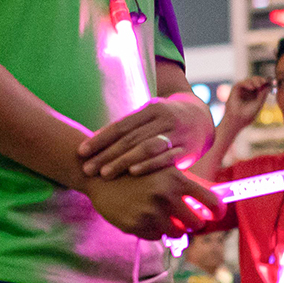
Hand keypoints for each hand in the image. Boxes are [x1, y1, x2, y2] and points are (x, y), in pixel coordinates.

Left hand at [78, 95, 213, 178]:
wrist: (202, 119)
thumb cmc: (164, 121)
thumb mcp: (148, 118)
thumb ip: (127, 129)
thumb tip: (93, 142)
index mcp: (150, 108)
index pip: (120, 125)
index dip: (100, 139)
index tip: (81, 152)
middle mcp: (163, 119)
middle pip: (130, 138)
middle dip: (106, 154)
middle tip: (87, 168)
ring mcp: (176, 133)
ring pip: (146, 147)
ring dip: (123, 161)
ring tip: (105, 174)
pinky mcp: (187, 149)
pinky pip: (167, 158)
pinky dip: (149, 164)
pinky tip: (133, 172)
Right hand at [86, 166, 222, 239]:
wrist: (99, 175)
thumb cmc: (137, 171)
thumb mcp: (163, 169)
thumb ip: (187, 185)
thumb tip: (214, 204)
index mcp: (176, 179)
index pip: (212, 203)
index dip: (218, 212)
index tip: (215, 215)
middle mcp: (165, 196)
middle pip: (197, 224)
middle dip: (193, 223)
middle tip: (186, 218)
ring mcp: (150, 213)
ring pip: (177, 233)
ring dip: (174, 228)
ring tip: (163, 216)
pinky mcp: (136, 226)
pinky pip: (157, 236)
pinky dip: (155, 230)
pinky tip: (144, 216)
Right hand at [221, 76, 270, 132]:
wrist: (238, 119)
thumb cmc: (248, 114)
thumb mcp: (259, 103)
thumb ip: (263, 94)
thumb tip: (269, 85)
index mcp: (255, 95)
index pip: (261, 85)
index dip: (265, 82)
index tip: (269, 82)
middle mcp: (249, 91)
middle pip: (255, 80)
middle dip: (260, 79)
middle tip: (264, 81)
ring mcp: (242, 90)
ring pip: (249, 80)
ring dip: (254, 81)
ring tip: (258, 86)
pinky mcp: (235, 89)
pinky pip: (241, 83)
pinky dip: (247, 83)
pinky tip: (252, 88)